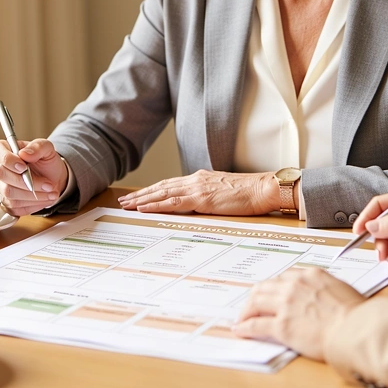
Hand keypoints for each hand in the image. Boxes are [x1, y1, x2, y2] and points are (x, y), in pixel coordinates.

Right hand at [0, 138, 69, 215]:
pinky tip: (45, 198)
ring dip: (33, 195)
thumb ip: (38, 147)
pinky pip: (14, 207)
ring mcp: (0, 186)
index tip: (24, 166)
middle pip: (2, 175)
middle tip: (47, 184)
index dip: (7, 159)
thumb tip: (24, 154)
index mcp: (3, 149)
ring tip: (51, 191)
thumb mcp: (47, 148)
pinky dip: (33, 204)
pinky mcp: (6, 202)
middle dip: (27, 181)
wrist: (53, 178)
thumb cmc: (46, 161)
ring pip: (9, 193)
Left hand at [117, 170, 278, 214]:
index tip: (139, 196)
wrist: (263, 189)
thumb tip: (200, 206)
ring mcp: (197, 188)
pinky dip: (155, 204)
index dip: (153, 190)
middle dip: (141, 195)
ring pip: (162, 193)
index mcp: (200, 179)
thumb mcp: (224, 193)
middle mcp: (195, 180)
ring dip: (142, 200)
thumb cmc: (250, 193)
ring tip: (127, 206)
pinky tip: (143, 208)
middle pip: (161, 187)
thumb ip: (209, 196)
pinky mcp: (201, 199)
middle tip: (124, 201)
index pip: (170, 184)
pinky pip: (172, 202)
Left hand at [233, 268, 362, 360]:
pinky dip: (245, 326)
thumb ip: (326, 288)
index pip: (284, 277)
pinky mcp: (281, 325)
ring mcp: (285, 304)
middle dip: (256, 296)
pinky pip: (256, 324)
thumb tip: (324, 295)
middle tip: (252, 304)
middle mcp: (294, 285)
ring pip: (256, 301)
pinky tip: (240, 329)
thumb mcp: (342, 290)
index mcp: (310, 275)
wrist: (355, 329)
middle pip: (265, 286)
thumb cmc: (356, 314)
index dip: (274, 286)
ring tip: (242, 317)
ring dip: (247, 310)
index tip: (272, 292)